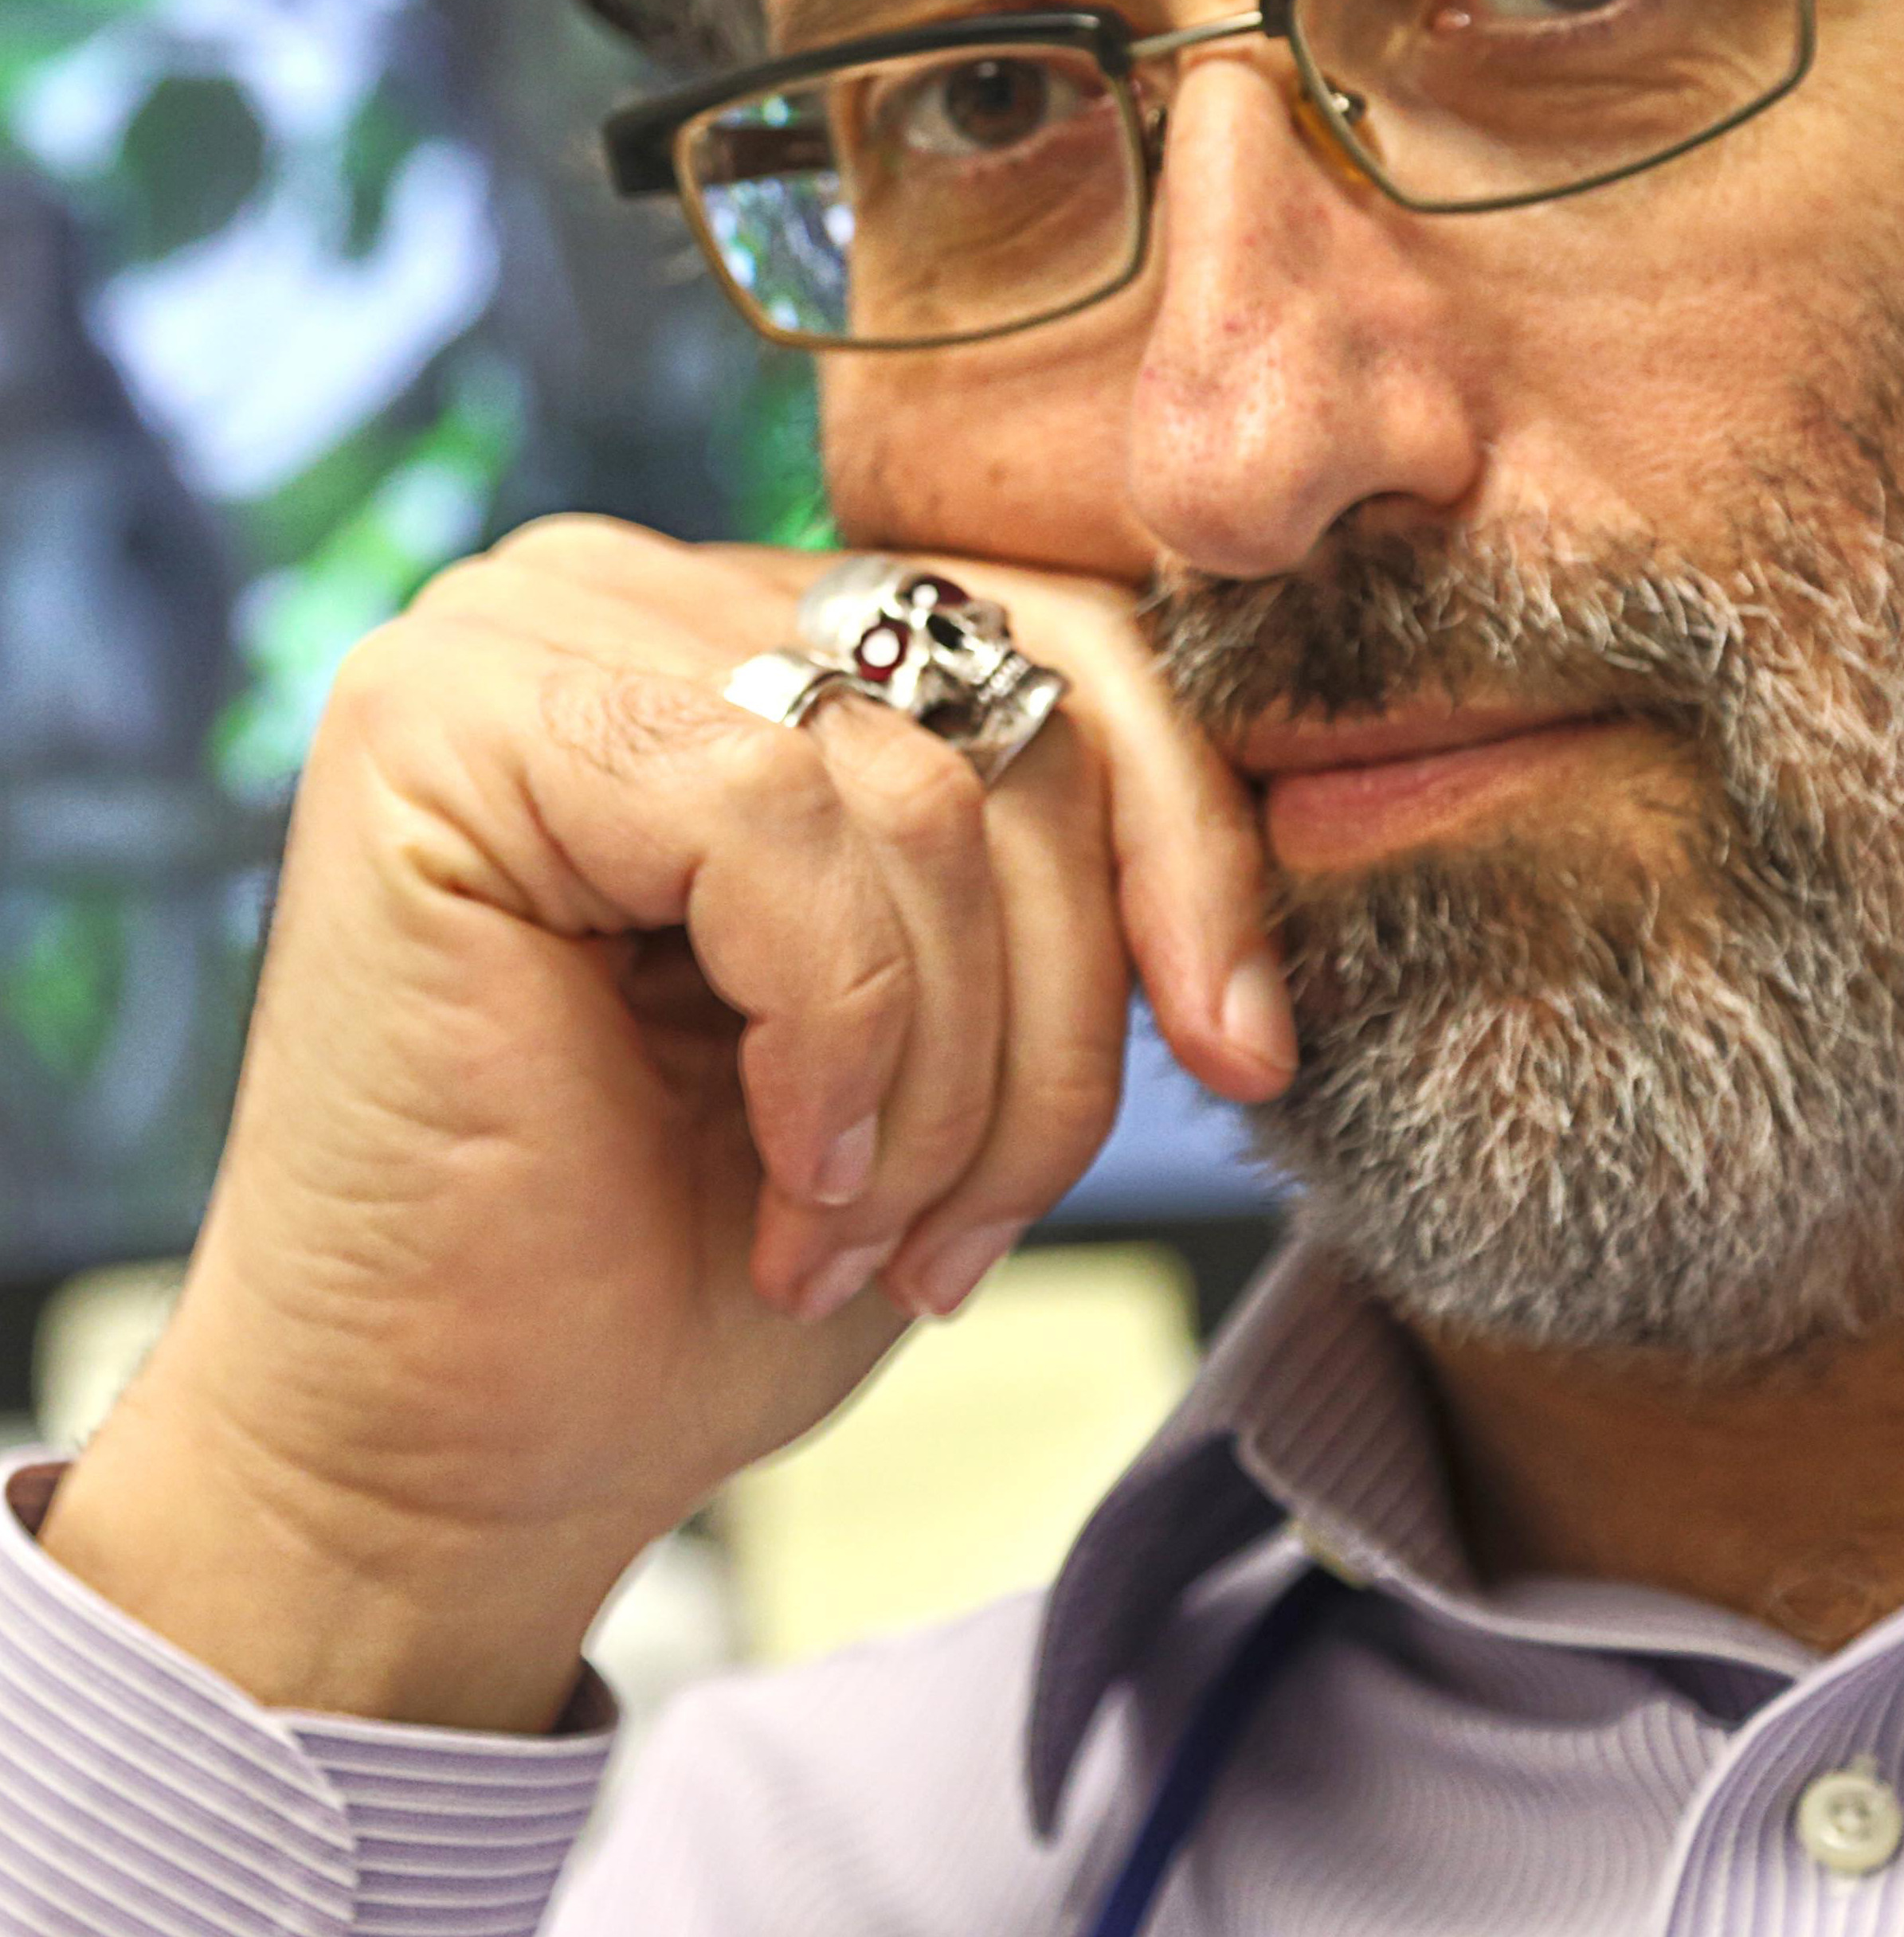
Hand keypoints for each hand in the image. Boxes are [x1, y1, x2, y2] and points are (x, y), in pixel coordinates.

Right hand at [37, 517, 1289, 1730]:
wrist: (453, 1470)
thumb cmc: (707, 1259)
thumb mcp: (967, 1030)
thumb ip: (1066, 866)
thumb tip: (1297, 784)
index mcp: (767, 635)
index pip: (1070, 645)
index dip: (1189, 850)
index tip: (1242, 1058)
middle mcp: (647, 588)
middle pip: (1022, 707)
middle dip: (1060, 1010)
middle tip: (977, 1233)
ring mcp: (536, 627)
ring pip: (924, 790)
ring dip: (943, 1073)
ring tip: (858, 1237)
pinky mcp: (450, 717)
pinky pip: (779, 819)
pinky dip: (835, 1035)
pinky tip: (783, 1173)